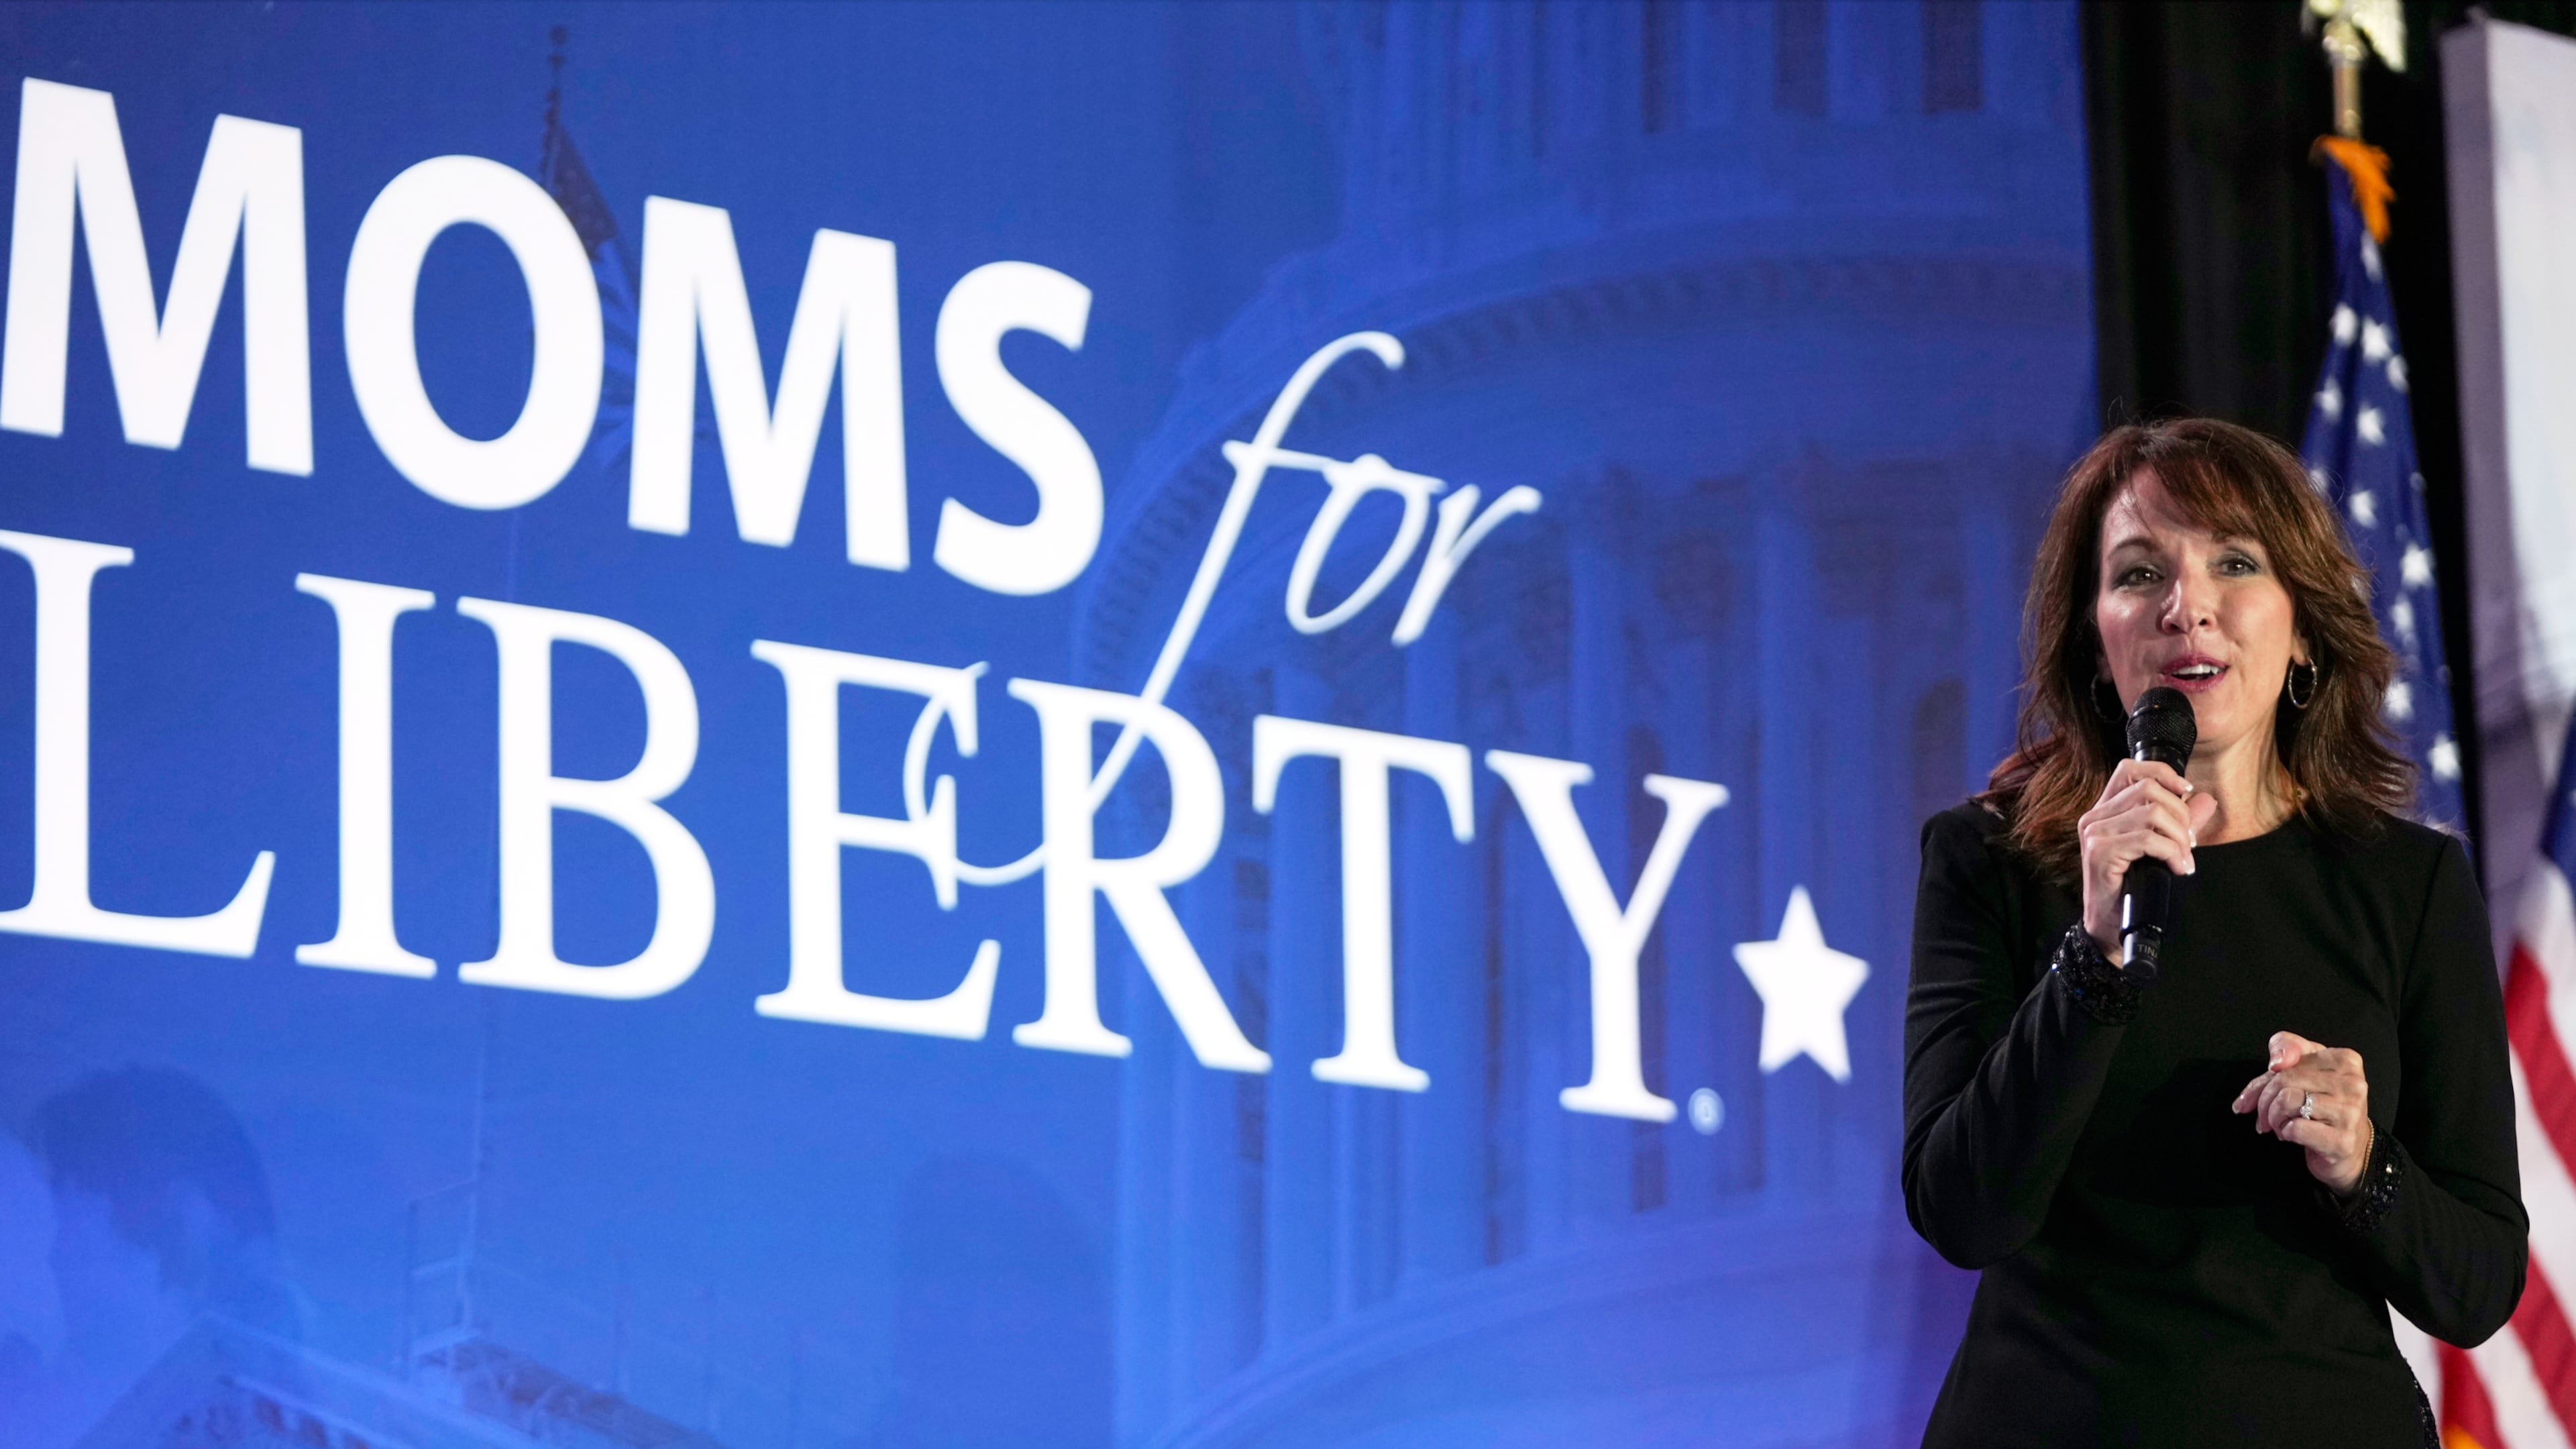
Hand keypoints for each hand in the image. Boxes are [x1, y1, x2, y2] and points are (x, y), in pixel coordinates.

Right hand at [2077, 758, 2218, 959]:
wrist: (2110, 926)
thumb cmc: (2131, 888)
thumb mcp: (2160, 848)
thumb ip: (2180, 821)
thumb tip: (2205, 800)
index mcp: (2105, 810)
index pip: (2129, 768)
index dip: (2161, 772)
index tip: (2185, 792)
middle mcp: (2095, 817)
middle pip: (2148, 789)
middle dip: (2180, 814)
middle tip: (2188, 843)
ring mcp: (2095, 834)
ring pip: (2151, 813)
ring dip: (2178, 837)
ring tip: (2183, 859)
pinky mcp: (2100, 853)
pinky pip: (2147, 839)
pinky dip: (2170, 852)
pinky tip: (2176, 868)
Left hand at [2231, 1031, 2371, 1193]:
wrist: (2348, 1148)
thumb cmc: (2323, 1105)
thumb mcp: (2306, 1068)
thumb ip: (2286, 1048)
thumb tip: (2275, 1062)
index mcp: (2345, 1060)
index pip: (2288, 1056)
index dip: (2264, 1078)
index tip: (2259, 1093)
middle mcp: (2352, 1084)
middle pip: (2284, 1079)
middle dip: (2264, 1100)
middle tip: (2264, 1115)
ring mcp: (2350, 1112)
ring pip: (2287, 1100)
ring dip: (2273, 1117)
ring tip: (2280, 1124)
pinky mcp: (2342, 1140)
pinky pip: (2295, 1128)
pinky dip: (2284, 1132)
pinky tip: (2291, 1136)